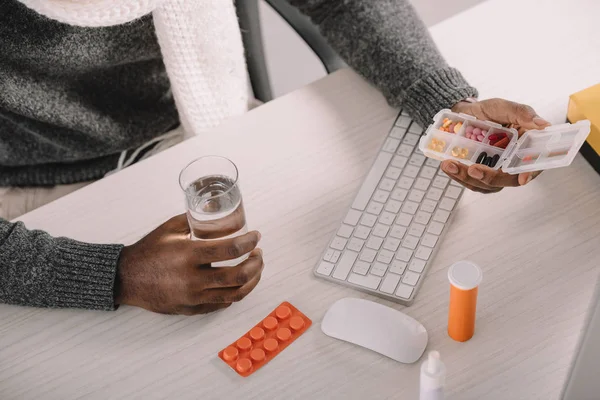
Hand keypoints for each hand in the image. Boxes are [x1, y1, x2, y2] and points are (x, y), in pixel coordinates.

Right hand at [115, 214, 263, 314]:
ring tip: (255, 269)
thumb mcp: (171, 229)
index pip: (231, 250)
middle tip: (258, 254)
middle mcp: (192, 279)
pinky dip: (235, 293)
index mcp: (188, 255)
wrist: (125, 278)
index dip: (249, 242)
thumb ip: (196, 220)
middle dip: (256, 264)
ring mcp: (192, 298)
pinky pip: (221, 304)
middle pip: (239, 276)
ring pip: (234, 294)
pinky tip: (238, 283)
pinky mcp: (191, 310)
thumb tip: (220, 212)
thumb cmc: (149, 251)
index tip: (256, 237)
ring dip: (251, 281)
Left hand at [441, 98, 550, 192]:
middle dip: (489, 178)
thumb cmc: (488, 111)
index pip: (534, 165)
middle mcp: (512, 162)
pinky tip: (447, 166)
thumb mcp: (503, 107)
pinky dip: (458, 176)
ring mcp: (495, 170)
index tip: (522, 178)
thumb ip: (522, 113)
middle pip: (506, 179)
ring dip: (467, 178)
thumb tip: (544, 124)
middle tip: (472, 169)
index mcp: (525, 147)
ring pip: (486, 184)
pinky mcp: (479, 174)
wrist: (464, 113)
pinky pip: (471, 182)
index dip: (530, 173)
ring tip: (449, 164)